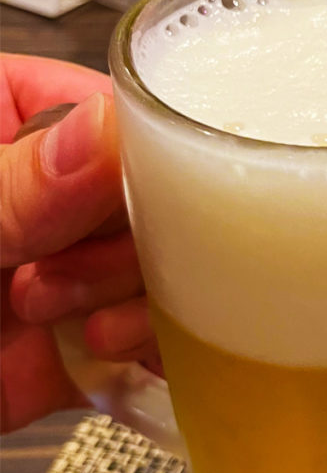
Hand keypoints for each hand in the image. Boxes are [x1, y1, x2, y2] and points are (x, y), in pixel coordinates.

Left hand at [1, 54, 155, 432]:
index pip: (107, 115)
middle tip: (59, 275)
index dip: (137, 160)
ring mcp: (71, 267)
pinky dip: (153, 349)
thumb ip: (14, 185)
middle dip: (124, 245)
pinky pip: (153, 332)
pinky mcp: (84, 336)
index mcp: (3, 124)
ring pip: (165, 267)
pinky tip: (120, 356)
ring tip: (74, 324)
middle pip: (153, 197)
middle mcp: (47, 196)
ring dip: (136, 303)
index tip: (134, 201)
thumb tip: (106, 132)